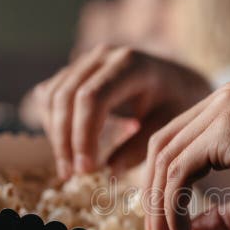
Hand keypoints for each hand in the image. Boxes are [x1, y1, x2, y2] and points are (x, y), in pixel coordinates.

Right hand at [33, 45, 210, 177]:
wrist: (178, 81)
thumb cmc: (176, 105)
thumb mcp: (167, 127)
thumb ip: (139, 148)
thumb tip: (108, 171)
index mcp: (130, 64)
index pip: (92, 98)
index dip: (83, 136)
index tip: (86, 169)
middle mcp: (103, 56)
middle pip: (66, 96)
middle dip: (64, 140)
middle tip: (71, 174)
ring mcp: (86, 60)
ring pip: (52, 96)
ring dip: (55, 134)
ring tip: (70, 167)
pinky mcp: (75, 70)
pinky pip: (51, 95)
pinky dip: (53, 123)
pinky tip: (69, 147)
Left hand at [143, 81, 229, 229]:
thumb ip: (224, 218)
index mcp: (228, 108)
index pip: (176, 143)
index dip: (161, 187)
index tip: (164, 225)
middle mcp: (220, 100)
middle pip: (161, 146)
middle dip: (151, 197)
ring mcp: (224, 110)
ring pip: (165, 159)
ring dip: (159, 207)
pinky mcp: (229, 128)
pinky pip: (181, 170)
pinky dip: (173, 204)